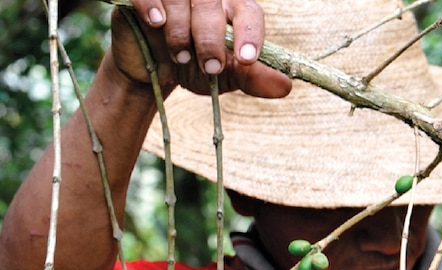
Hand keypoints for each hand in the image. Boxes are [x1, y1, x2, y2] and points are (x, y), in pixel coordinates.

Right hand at [109, 0, 290, 97]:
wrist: (154, 72)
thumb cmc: (196, 68)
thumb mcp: (226, 77)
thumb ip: (254, 78)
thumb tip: (286, 86)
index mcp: (233, 10)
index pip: (249, 11)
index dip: (250, 33)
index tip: (247, 59)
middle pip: (212, 4)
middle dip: (211, 38)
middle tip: (209, 67)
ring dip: (181, 31)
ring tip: (180, 57)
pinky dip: (151, 5)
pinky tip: (156, 23)